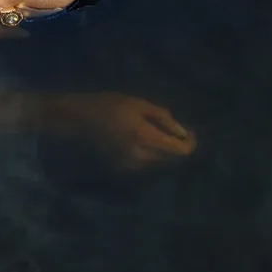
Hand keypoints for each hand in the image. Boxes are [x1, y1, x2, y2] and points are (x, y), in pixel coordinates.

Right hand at [52, 92, 196, 170]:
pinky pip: (147, 162)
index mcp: (146, 138)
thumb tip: (182, 132)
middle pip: (172, 158)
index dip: (190, 143)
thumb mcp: (139, 104)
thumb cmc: (109, 105)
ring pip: (160, 161)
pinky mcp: (124, 167)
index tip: (190, 132)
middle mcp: (142, 156)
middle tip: (173, 129)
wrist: (80, 118)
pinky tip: (143, 140)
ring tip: (157, 132)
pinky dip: (152, 153)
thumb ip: (163, 117)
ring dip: (165, 150)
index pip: (180, 151)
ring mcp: (132, 164)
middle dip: (177, 145)